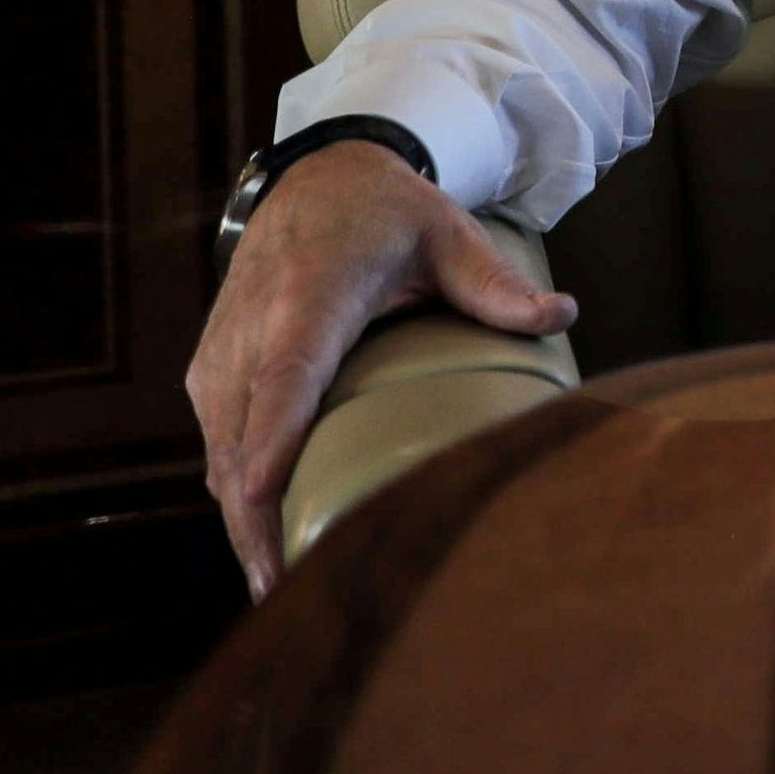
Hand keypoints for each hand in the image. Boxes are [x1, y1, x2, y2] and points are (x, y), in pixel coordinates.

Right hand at [184, 139, 576, 596]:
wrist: (315, 179)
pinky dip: (237, 498)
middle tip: (294, 595)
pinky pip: (218, 447)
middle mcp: (251, 331)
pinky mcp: (210, 373)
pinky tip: (268, 547)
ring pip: (220, 455)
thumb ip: (498, 284)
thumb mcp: (451, 235)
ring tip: (285, 592)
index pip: (286, 378)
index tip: (260, 499)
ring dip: (244, 523)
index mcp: (310, 296)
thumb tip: (564, 313)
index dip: (270, 442)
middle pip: (240, 440)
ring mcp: (220, 355)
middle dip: (257, 520)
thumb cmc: (389, 214)